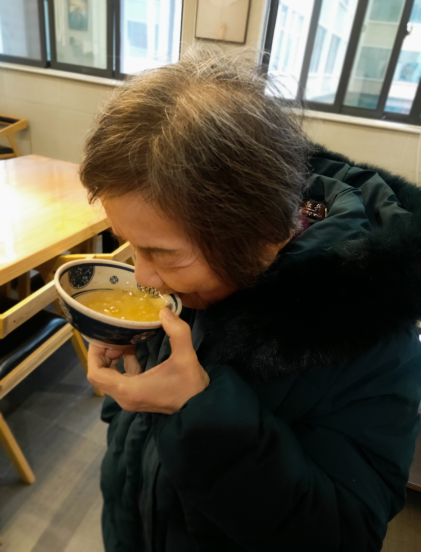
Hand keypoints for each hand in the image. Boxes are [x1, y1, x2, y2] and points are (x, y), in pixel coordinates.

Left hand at [87, 308, 209, 413]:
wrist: (201, 407)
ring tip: (124, 338)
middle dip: (103, 352)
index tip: (104, 335)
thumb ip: (177, 331)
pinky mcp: (137, 395)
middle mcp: (124, 396)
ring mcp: (130, 398)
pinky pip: (120, 378)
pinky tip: (133, 347)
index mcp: (129, 389)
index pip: (96, 373)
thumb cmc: (190, 385)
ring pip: (108, 376)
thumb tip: (164, 310)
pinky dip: (123, 362)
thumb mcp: (186, 356)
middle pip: (99, 374)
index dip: (95, 353)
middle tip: (115, 335)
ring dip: (112, 357)